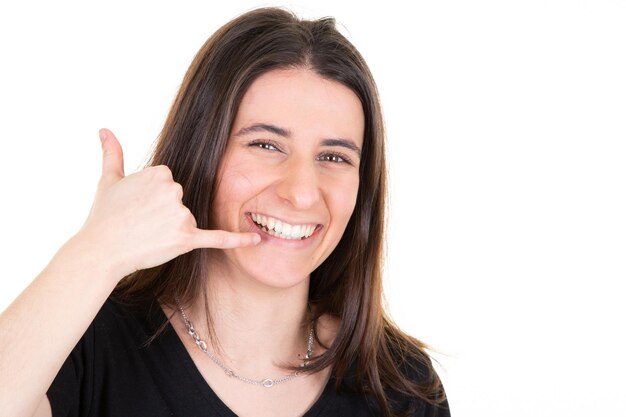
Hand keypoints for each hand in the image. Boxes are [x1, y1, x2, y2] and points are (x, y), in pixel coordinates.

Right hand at [76, 128, 259, 278]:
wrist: (100, 250)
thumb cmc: (103, 216)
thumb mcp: (108, 180)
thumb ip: (112, 152)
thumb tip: (104, 130)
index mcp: (162, 173)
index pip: (170, 183)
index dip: (154, 198)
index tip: (138, 206)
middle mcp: (174, 190)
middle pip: (181, 200)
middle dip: (163, 212)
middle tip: (140, 222)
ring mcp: (181, 214)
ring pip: (187, 218)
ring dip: (171, 228)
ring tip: (146, 233)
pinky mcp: (186, 237)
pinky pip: (217, 237)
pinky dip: (237, 239)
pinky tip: (256, 240)